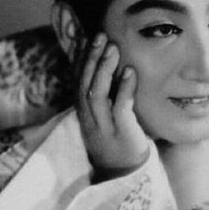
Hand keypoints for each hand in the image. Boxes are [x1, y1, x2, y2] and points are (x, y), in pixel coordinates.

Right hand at [76, 33, 148, 177]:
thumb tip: (105, 63)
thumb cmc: (116, 138)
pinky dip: (124, 89)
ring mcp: (103, 125)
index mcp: (84, 109)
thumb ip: (104, 91)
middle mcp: (89, 116)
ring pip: (96, 93)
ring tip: (114, 49)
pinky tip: (130, 72)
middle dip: (91, 58)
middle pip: (84, 82)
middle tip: (101, 36)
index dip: (80, 56)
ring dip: (104, 69)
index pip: (78, 78)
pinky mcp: (121, 133)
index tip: (87, 36)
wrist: (123, 173)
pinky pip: (120, 108)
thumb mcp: (105, 114)